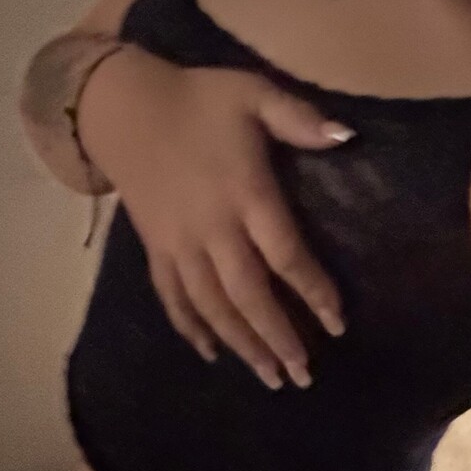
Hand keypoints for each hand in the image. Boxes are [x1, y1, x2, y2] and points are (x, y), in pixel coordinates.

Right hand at [77, 44, 354, 389]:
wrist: (122, 106)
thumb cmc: (199, 99)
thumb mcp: (253, 93)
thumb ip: (299, 117)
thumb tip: (347, 136)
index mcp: (244, 192)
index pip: (284, 253)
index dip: (312, 290)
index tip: (337, 324)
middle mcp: (211, 227)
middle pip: (247, 294)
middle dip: (277, 337)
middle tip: (304, 374)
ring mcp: (178, 242)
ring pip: (211, 305)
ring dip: (241, 344)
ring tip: (270, 377)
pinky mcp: (154, 248)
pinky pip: (172, 296)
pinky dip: (191, 328)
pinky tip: (212, 354)